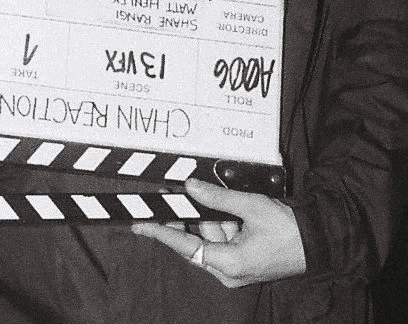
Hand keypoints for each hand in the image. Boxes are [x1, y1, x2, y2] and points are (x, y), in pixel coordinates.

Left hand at [132, 178, 305, 287]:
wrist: (317, 242)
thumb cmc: (287, 230)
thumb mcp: (250, 207)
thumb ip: (217, 198)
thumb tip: (191, 186)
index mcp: (228, 263)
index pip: (185, 246)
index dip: (161, 232)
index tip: (141, 224)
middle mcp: (228, 271)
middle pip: (197, 241)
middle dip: (189, 217)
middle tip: (173, 196)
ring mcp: (236, 268)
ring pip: (211, 237)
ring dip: (211, 217)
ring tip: (217, 199)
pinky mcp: (243, 261)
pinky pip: (224, 240)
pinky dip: (222, 223)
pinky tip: (228, 208)